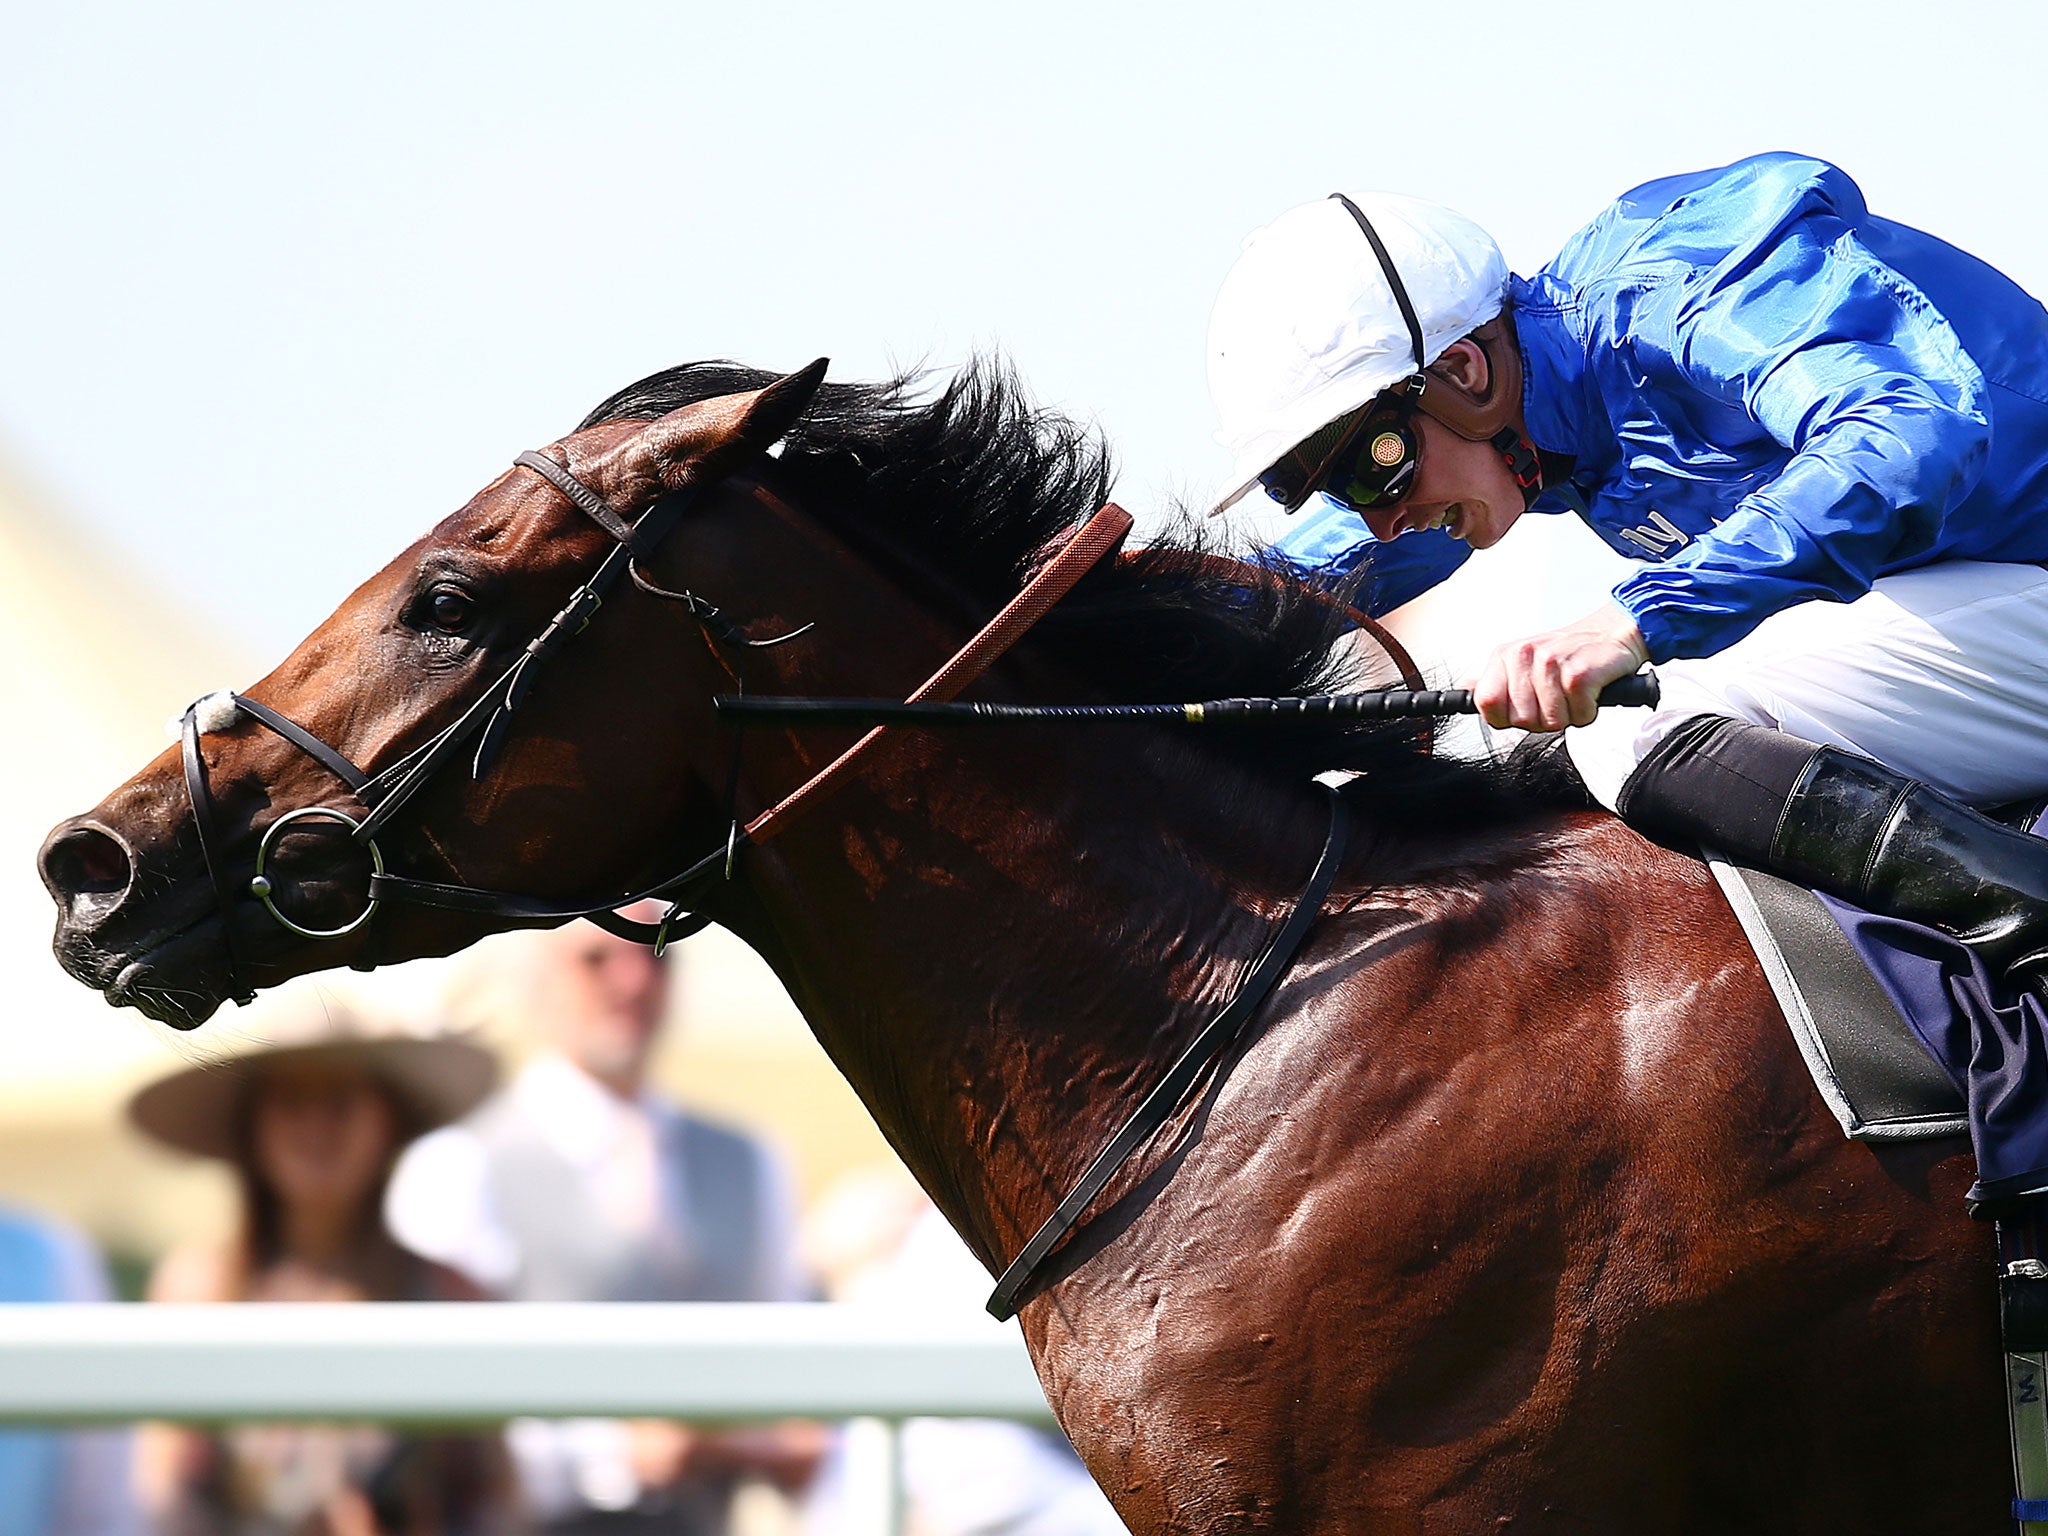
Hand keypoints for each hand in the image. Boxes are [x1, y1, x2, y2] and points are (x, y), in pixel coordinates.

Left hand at [1472, 604, 1648, 731]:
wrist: (1611, 634)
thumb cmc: (1567, 654)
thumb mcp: (1522, 663)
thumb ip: (1493, 681)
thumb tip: (1464, 690)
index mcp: (1505, 656)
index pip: (1485, 703)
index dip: (1505, 718)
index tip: (1524, 710)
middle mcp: (1523, 655)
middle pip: (1520, 719)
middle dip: (1542, 720)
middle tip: (1558, 699)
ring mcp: (1550, 662)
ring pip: (1550, 721)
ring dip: (1569, 716)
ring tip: (1574, 694)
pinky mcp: (1578, 673)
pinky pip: (1578, 715)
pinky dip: (1588, 712)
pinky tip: (1590, 693)